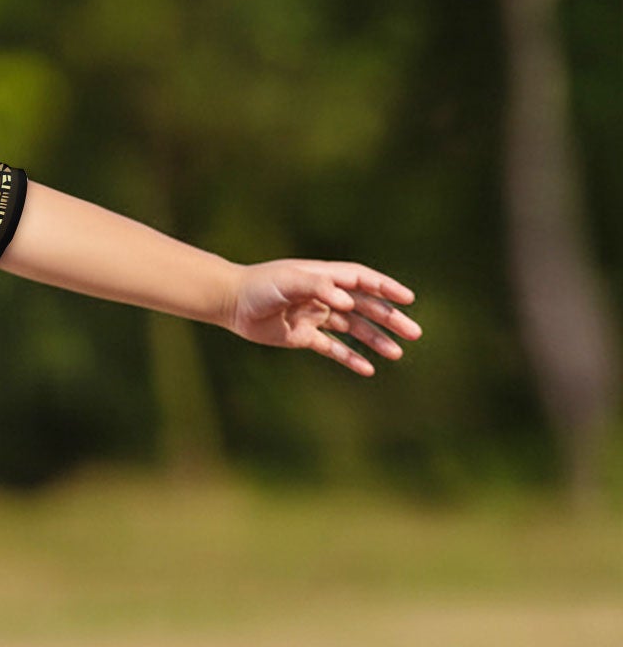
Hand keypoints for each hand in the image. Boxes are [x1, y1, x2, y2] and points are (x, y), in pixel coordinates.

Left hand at [228, 260, 421, 374]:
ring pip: (354, 330)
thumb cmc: (261, 286)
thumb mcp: (289, 280)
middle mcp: (325, 296)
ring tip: (397, 354)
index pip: (364, 281)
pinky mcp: (304, 337)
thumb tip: (349, 302)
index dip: (387, 288)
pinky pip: (333, 348)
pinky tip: (368, 369)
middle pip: (366, 308)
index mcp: (326, 277)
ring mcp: (316, 317)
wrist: (232, 303)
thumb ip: (318, 286)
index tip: (408, 299)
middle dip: (390, 319)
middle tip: (414, 333)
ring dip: (375, 341)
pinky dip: (350, 358)